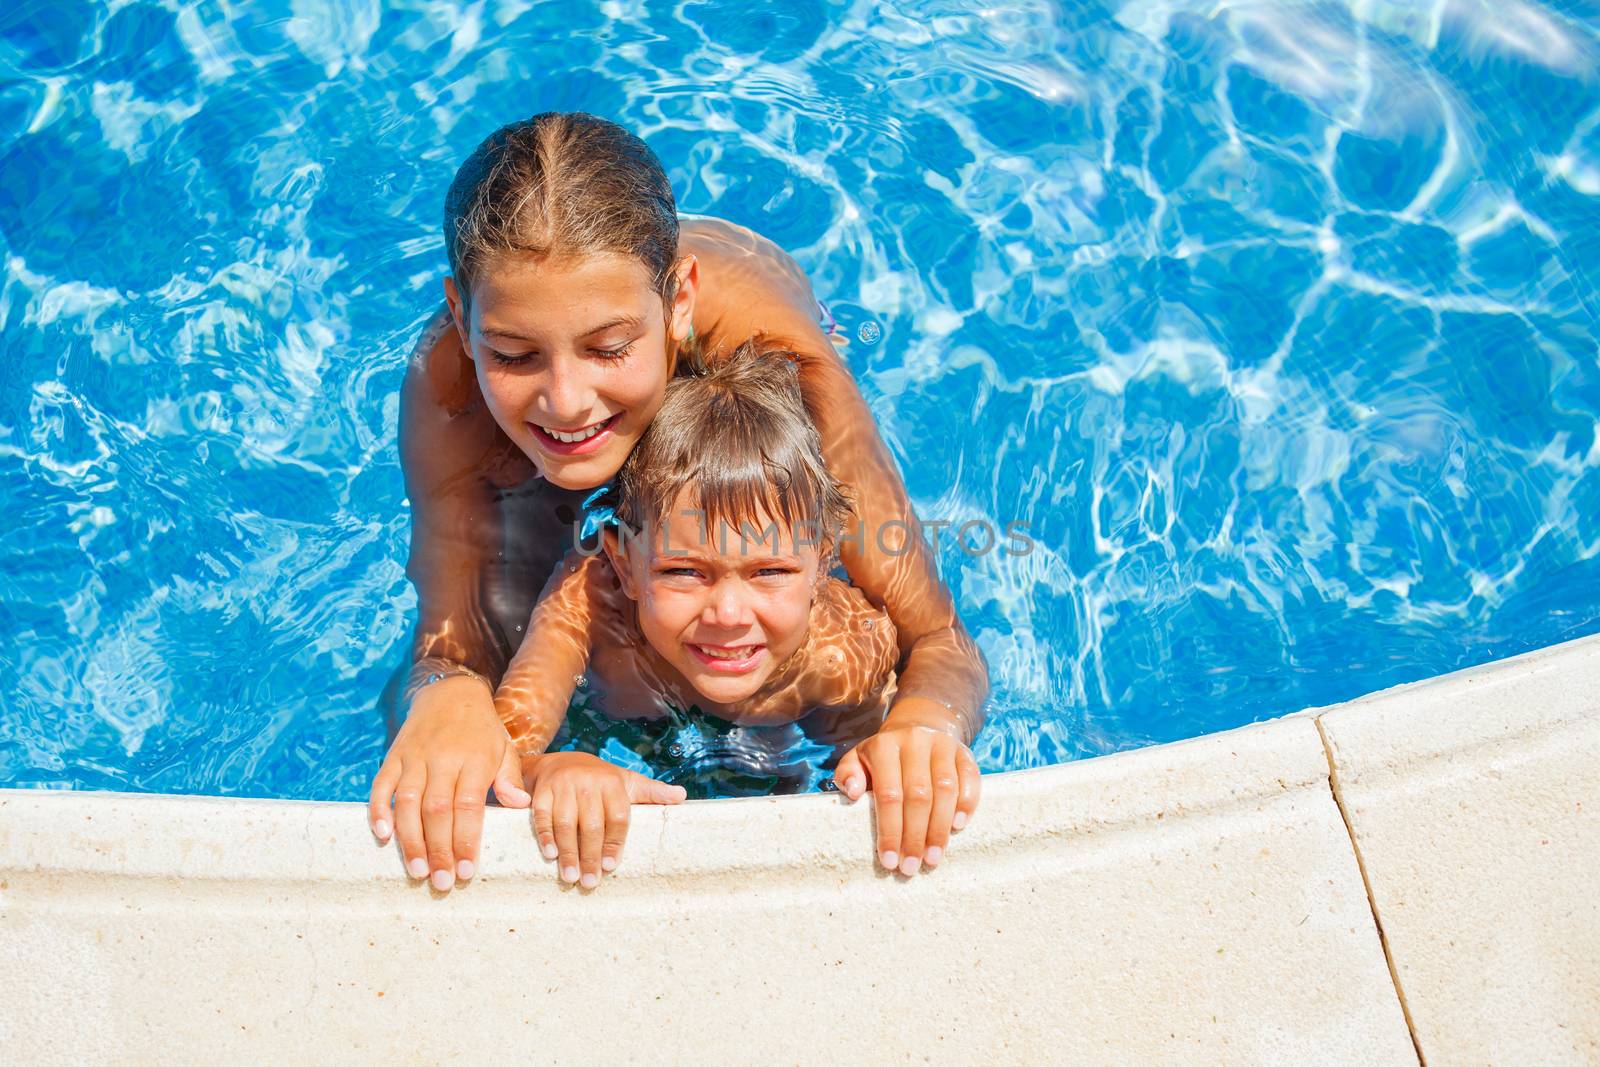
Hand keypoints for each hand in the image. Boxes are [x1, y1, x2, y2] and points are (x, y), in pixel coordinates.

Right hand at [368, 675, 530, 891]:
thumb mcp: (504, 749)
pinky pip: (382, 784)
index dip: (465, 840)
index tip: (465, 871)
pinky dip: (378, 809)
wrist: (450, 693)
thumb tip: (519, 806)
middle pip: (437, 810)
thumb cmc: (482, 731)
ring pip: (408, 802)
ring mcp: (415, 757)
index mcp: (474, 760)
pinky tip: (383, 835)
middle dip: (439, 850)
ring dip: (410, 839)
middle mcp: (443, 759)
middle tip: (440, 883)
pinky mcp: (394, 756)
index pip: (469, 806)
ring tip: (417, 870)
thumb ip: (510, 778)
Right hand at [523, 752, 687, 888]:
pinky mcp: (542, 792)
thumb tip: (682, 796)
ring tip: (571, 877)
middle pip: (591, 824)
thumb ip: (653, 792)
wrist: (561, 762)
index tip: (611, 867)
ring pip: (566, 823)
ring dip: (568, 852)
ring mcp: (563, 787)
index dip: (614, 843)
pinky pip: (542, 817)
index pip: (617, 816)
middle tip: (590, 883)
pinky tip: (551, 855)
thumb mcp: (628, 782)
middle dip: (591, 856)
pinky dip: (546, 836)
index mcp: (613, 783)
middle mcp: (588, 783)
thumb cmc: (601, 780)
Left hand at [832, 725, 980, 874]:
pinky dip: (967, 803)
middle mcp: (915, 742)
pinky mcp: (964, 751)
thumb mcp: (858, 758)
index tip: (889, 860)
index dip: (890, 830)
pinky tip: (958, 827)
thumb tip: (852, 793)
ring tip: (933, 857)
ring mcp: (942, 745)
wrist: (920, 724)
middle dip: (914, 836)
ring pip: (945, 789)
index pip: (888, 793)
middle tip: (911, 867)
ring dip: (940, 828)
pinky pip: (970, 778)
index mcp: (884, 746)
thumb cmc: (884, 755)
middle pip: (918, 795)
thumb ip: (848, 774)